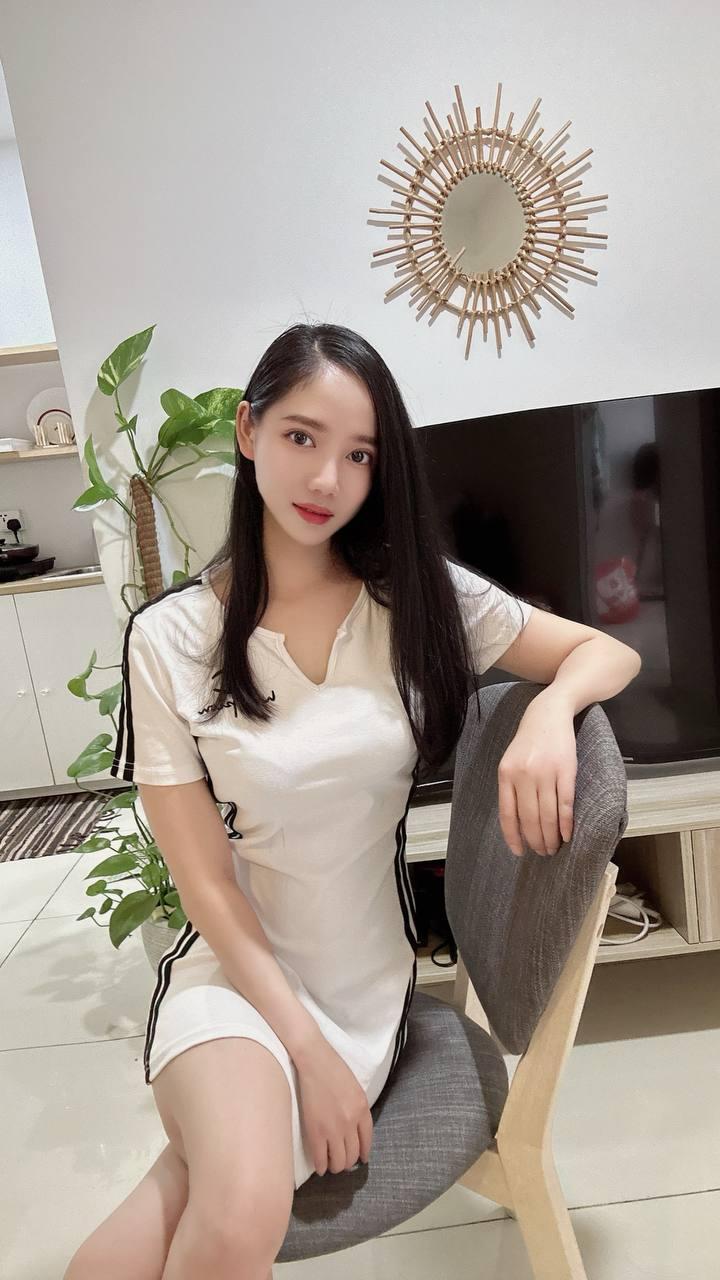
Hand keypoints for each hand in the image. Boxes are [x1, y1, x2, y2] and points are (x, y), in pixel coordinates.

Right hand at [295, 1035, 372, 1175]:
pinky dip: (321, 1166)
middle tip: (341, 1161)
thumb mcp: (355, 1089)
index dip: (362, 1153)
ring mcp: (333, 1128)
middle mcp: (351, 1122)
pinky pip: (320, 1158)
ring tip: (330, 1164)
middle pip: (353, 1155)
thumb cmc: (333, 1069)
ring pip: (339, 1161)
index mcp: (363, 1110)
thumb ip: (358, 1110)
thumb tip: (355, 1130)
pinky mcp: (316, 1131)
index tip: (360, 1158)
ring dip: (335, 1166)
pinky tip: (320, 1167)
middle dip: (347, 1162)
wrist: (314, 1060)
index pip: (367, 1141)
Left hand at [497, 690, 576, 856]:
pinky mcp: (565, 770)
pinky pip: (565, 804)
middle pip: (529, 818)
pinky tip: (567, 834)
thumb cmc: (528, 742)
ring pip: (548, 815)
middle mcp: (524, 775)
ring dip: (551, 836)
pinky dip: (566, 823)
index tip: (519, 852)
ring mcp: (545, 773)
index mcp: (506, 774)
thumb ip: (511, 788)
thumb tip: (516, 823)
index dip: (513, 836)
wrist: (548, 714)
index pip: (508, 814)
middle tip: (543, 852)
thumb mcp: (511, 761)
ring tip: (554, 847)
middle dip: (536, 840)